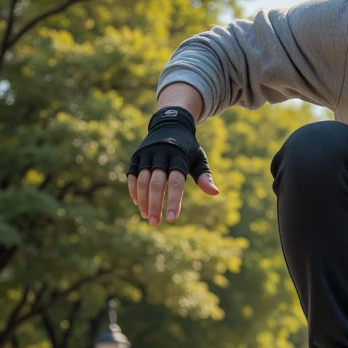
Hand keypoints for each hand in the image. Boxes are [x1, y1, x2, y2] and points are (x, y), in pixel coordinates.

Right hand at [127, 106, 218, 225]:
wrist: (170, 124)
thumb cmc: (188, 148)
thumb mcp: (199, 159)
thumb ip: (205, 176)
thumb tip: (215, 193)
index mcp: (178, 157)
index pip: (176, 183)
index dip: (173, 201)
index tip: (171, 219)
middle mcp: (161, 155)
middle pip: (156, 184)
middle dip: (154, 205)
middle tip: (155, 224)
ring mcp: (147, 155)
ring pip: (142, 180)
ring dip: (143, 200)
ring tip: (147, 216)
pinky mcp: (137, 156)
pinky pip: (132, 175)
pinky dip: (134, 190)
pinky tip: (138, 204)